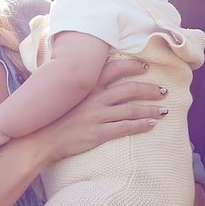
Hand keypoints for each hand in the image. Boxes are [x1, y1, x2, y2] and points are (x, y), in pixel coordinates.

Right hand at [35, 58, 167, 164]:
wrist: (40, 139)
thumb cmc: (51, 118)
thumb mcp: (64, 95)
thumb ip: (80, 87)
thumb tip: (91, 82)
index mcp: (87, 86)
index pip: (114, 68)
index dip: (132, 66)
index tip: (145, 66)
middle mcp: (95, 98)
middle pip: (130, 89)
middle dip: (149, 89)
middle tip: (163, 91)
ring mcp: (98, 115)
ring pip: (132, 109)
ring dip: (150, 109)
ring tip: (164, 111)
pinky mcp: (99, 133)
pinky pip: (125, 127)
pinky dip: (141, 125)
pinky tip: (152, 125)